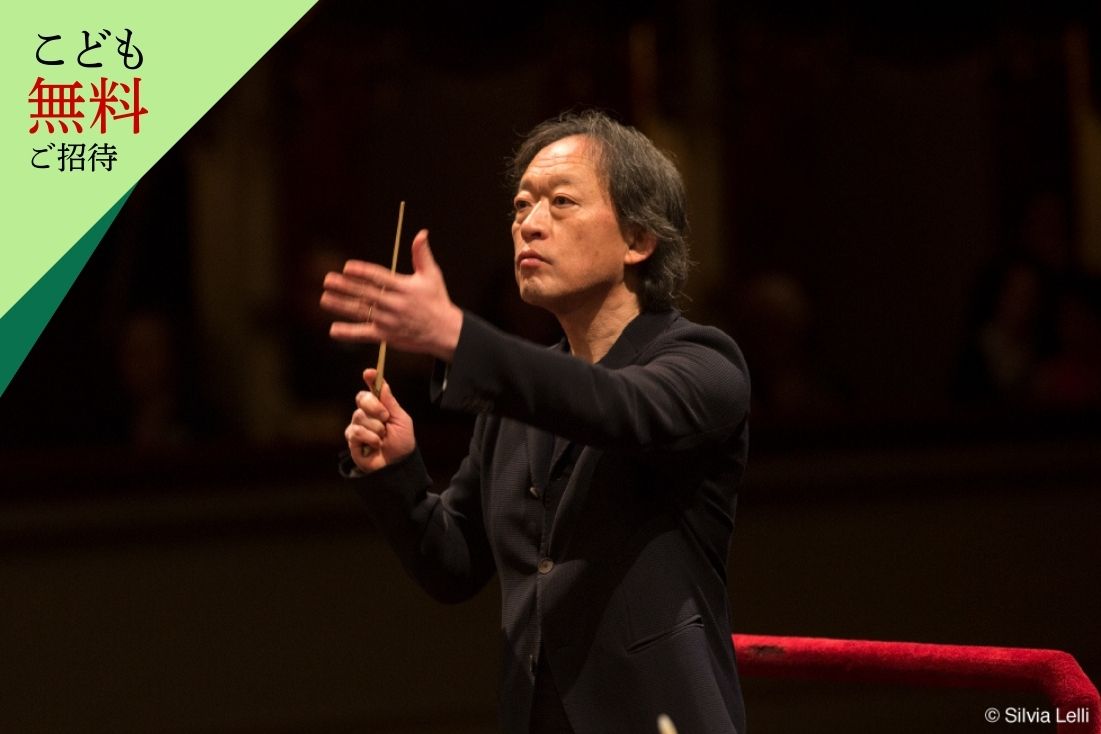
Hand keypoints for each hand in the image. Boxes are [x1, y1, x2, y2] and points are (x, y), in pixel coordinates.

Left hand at [321, 229, 463, 361]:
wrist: (445, 332)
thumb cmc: (437, 300)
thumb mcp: (432, 275)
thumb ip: (422, 255)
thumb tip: (421, 233)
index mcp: (404, 288)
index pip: (380, 277)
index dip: (363, 272)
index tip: (347, 267)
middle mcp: (395, 304)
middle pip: (366, 293)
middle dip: (346, 286)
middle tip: (328, 280)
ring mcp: (389, 321)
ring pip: (361, 311)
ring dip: (341, 305)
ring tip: (324, 298)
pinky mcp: (387, 336)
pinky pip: (365, 334)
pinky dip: (349, 333)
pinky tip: (333, 330)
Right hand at [345, 369, 415, 473]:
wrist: (397, 465)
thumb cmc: (402, 443)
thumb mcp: (402, 420)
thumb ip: (391, 403)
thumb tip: (382, 383)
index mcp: (381, 407)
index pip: (373, 389)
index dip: (370, 378)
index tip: (369, 373)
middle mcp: (368, 413)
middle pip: (362, 398)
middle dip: (374, 405)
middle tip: (385, 416)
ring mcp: (358, 425)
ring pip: (359, 415)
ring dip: (375, 427)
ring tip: (383, 438)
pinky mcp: (352, 439)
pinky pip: (355, 431)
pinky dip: (368, 437)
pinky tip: (375, 445)